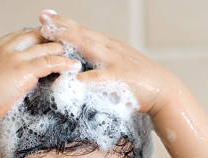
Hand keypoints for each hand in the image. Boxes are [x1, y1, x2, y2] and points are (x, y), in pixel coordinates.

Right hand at [0, 28, 79, 122]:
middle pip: (32, 36)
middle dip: (48, 38)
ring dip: (60, 48)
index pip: (14, 37)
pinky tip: (74, 65)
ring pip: (44, 47)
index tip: (38, 38)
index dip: (28, 37)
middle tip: (63, 42)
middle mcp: (5, 51)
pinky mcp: (24, 71)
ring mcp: (16, 59)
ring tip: (73, 52)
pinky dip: (64, 62)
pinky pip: (50, 63)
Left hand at [38, 11, 179, 116]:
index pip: (82, 31)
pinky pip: (101, 79)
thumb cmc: (139, 80)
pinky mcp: (121, 79)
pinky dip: (87, 78)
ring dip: (70, 39)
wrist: (165, 90)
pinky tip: (73, 80)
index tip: (45, 16)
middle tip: (42, 18)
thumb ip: (99, 61)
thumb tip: (78, 65)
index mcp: (108, 46)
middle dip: (61, 26)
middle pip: (82, 33)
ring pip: (89, 47)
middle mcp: (110, 49)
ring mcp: (115, 62)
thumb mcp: (117, 65)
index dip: (63, 23)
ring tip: (51, 35)